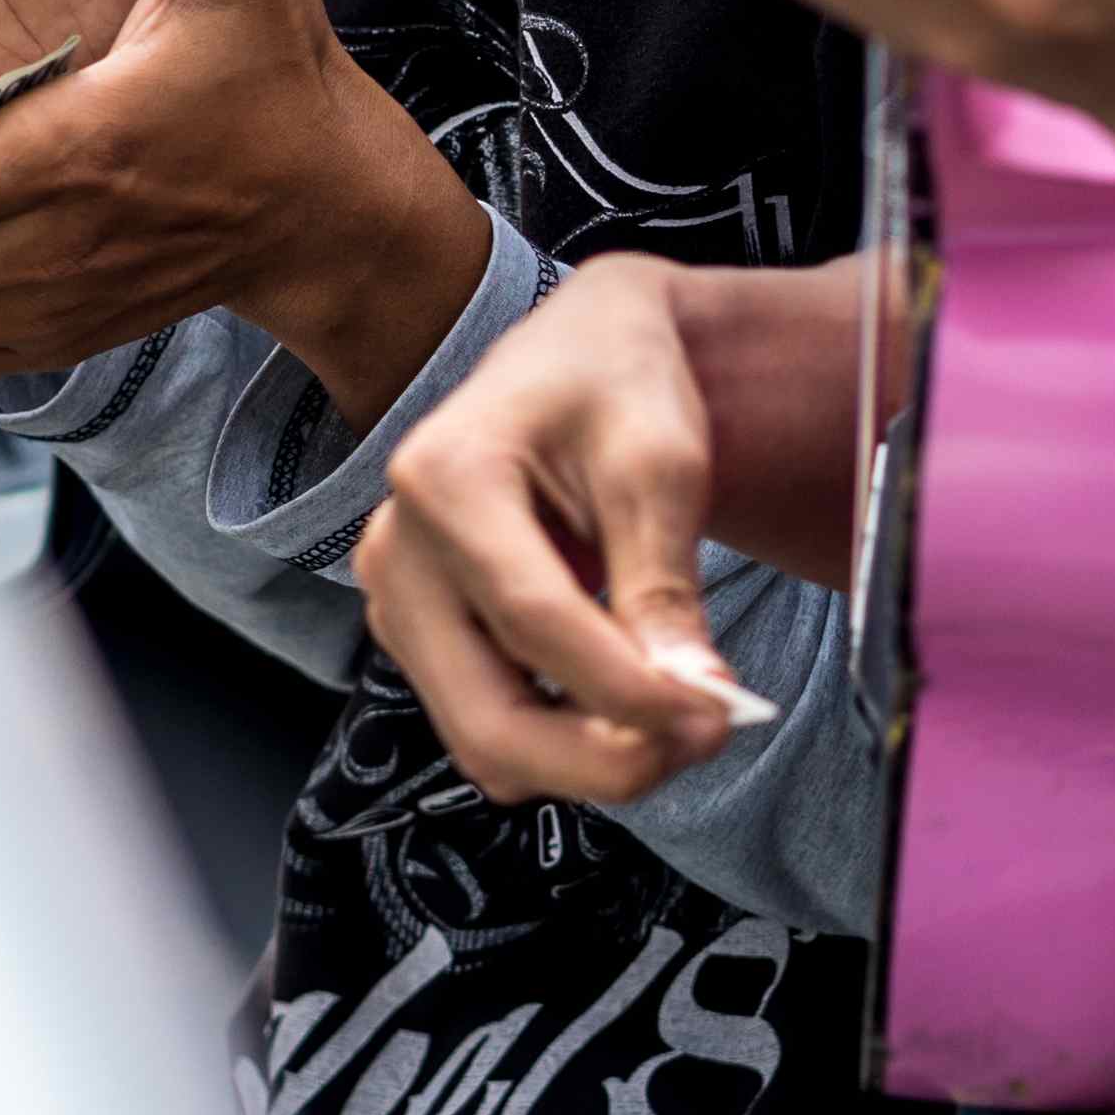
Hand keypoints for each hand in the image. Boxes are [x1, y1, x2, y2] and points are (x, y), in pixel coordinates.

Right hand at [356, 258, 763, 803]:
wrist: (580, 354)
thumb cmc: (614, 382)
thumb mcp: (658, 462)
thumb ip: (663, 582)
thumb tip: (691, 696)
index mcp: (446, 478)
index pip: (535, 622)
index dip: (630, 692)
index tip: (717, 714)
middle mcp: (397, 549)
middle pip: (489, 718)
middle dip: (604, 758)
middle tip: (704, 737)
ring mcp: (400, 601)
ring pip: (485, 743)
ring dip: (587, 760)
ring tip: (679, 717)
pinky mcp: (422, 635)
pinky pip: (488, 726)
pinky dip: (564, 739)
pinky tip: (629, 700)